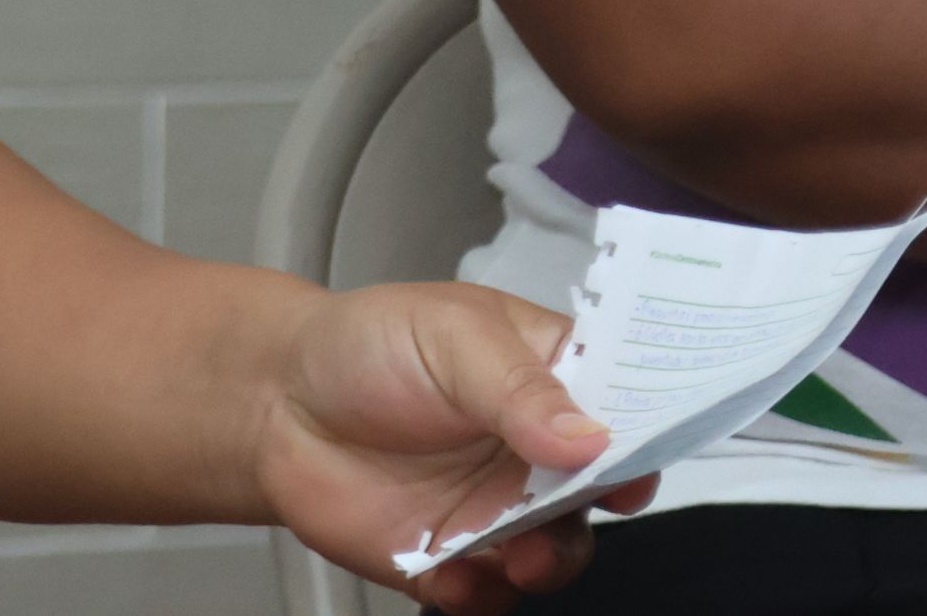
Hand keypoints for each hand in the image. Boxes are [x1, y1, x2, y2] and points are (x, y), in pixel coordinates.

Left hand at [248, 281, 637, 612]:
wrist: (279, 404)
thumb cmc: (367, 346)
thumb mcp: (449, 336)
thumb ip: (517, 387)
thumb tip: (588, 437)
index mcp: (551, 376)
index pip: (626, 403)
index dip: (648, 429)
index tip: (643, 453)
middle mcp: (537, 450)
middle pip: (604, 490)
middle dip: (603, 508)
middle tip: (588, 506)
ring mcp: (500, 508)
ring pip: (558, 551)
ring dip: (548, 561)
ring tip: (516, 557)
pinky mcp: (456, 558)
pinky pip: (490, 593)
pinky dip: (480, 593)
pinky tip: (450, 575)